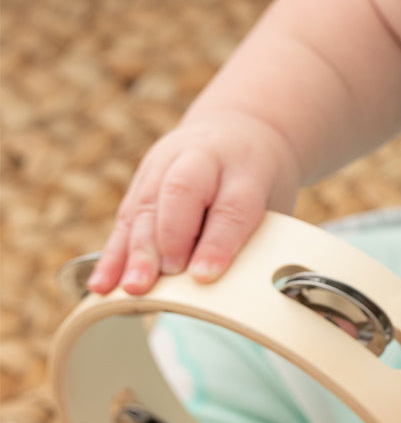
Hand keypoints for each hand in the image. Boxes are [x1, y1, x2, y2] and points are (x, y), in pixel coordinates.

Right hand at [88, 111, 300, 295]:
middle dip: (170, 241)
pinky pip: (124, 219)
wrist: (240, 129)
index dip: (218, 242)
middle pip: (180, 196)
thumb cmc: (259, 179)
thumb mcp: (274, 199)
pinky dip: (113, 254)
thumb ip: (256, 237)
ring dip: (136, 252)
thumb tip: (239, 293)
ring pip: (145, 206)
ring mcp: (165, 164)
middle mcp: (201, 158)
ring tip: (133, 289)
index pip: (232, 204)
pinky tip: (104, 284)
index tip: (204, 275)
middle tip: (167, 276)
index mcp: (245, 165)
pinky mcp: (140, 180)